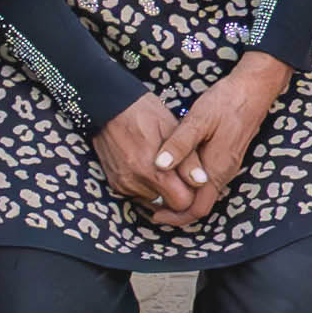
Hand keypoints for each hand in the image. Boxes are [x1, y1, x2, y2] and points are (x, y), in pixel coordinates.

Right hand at [90, 96, 197, 220]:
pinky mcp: (115, 184)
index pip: (181, 203)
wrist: (110, 107)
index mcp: (152, 170)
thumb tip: (201, 182)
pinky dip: (146, 186)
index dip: (190, 192)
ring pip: (153, 201)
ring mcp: (123, 185)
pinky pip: (139, 195)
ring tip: (160, 166)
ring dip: (160, 190)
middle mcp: (135, 182)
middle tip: (177, 172)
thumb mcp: (174, 130)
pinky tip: (147, 167)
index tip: (190, 178)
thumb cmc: (146, 114)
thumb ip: (189, 160)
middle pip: (167, 205)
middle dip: (176, 192)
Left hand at [156, 59, 287, 228]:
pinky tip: (174, 171)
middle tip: (151, 203)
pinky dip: (189, 183)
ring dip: (182, 196)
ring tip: (158, 189)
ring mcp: (226, 166)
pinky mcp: (226, 157)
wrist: (253, 89)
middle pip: (199, 205)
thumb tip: (160, 166)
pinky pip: (207, 180)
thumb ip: (179, 145)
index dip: (175, 216)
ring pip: (203, 193)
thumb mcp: (198, 120)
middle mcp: (224, 173)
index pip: (197, 208)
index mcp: (216, 169)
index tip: (154, 214)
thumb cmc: (227, 102)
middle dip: (176, 210)